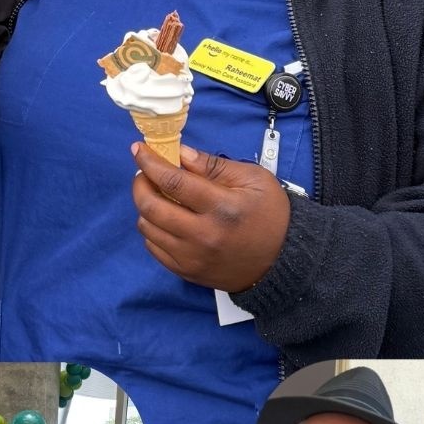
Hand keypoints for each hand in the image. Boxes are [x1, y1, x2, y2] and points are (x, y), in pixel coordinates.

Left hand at [130, 142, 290, 293]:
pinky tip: (165, 220)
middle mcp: (203, 235)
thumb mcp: (253, 180)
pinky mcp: (188, 272)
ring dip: (145, 207)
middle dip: (140, 184)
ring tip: (158, 196)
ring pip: (148, 228)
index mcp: (222, 207)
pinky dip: (152, 230)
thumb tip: (181, 154)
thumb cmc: (271, 215)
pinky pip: (154, 248)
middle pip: (151, 207)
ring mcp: (193, 257)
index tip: (139, 150)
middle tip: (144, 174)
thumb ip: (214, 166)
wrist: (284, 262)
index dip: (150, 163)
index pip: (173, 181)